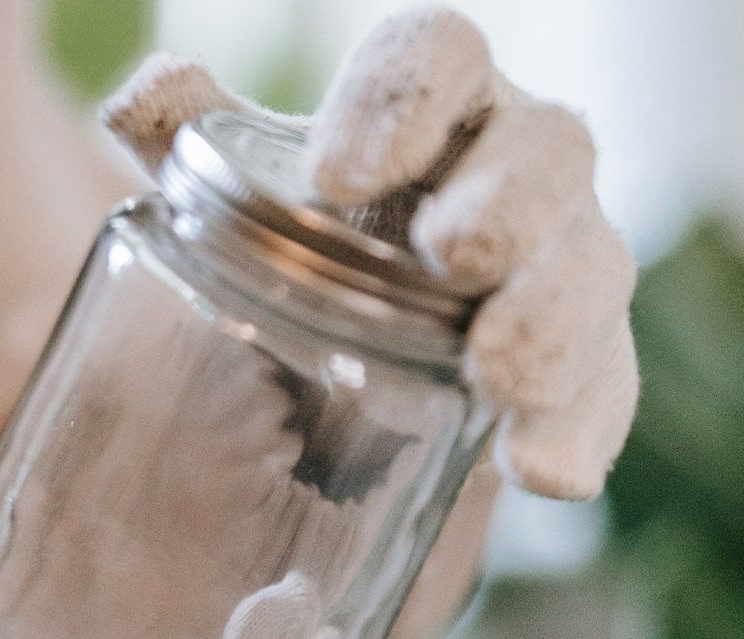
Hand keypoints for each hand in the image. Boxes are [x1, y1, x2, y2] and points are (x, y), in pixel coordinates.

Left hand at [100, 5, 637, 500]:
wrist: (314, 386)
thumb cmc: (281, 257)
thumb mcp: (223, 202)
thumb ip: (186, 143)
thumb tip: (141, 102)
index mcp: (422, 113)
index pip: (436, 59)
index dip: (400, 100)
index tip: (339, 176)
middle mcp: (504, 175)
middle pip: (548, 151)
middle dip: (511, 200)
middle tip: (453, 255)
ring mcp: (549, 274)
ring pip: (590, 270)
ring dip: (554, 320)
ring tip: (499, 377)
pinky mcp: (570, 375)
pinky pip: (602, 393)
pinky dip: (579, 432)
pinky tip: (544, 474)